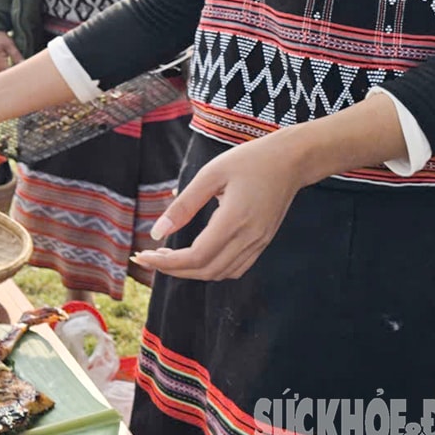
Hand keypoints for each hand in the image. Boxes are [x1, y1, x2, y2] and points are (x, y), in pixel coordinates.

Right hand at [0, 31, 22, 72]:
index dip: (15, 74)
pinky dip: (7, 70)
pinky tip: (13, 68)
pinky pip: (0, 69)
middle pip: (4, 74)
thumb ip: (16, 56)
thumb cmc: (1, 38)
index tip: (23, 74)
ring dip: (10, 73)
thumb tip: (23, 65)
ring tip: (19, 72)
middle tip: (23, 74)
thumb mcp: (10, 45)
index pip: (7, 71)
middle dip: (13, 75)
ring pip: (2, 73)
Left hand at [131, 134, 304, 280]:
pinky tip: (196, 255)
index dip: (166, 263)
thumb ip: (183, 205)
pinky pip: (235, 268)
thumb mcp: (210, 174)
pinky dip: (212, 269)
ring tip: (167, 256)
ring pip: (221, 273)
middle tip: (148, 257)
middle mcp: (249, 239)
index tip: (142, 257)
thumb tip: (157, 232)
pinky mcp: (263, 242)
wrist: (291, 161)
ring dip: (192, 271)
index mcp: (234, 221)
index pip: (195, 257)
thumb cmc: (249, 160)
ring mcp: (258, 243)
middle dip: (173, 269)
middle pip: (206, 271)